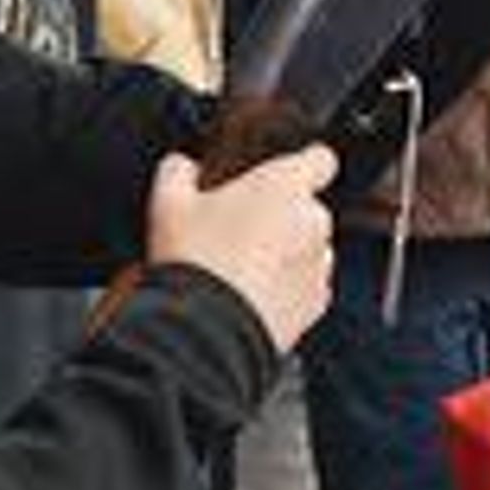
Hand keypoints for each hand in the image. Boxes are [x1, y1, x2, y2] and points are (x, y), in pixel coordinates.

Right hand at [146, 143, 336, 354]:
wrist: (209, 330)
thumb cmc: (196, 262)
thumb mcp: (168, 202)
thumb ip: (178, 170)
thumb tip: (182, 167)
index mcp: (285, 185)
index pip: (321, 158)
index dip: (305, 163)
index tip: (284, 173)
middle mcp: (313, 221)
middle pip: (307, 209)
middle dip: (280, 216)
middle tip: (238, 230)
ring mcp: (319, 265)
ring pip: (308, 248)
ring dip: (285, 252)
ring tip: (242, 267)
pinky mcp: (316, 304)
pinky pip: (305, 286)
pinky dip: (286, 288)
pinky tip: (251, 293)